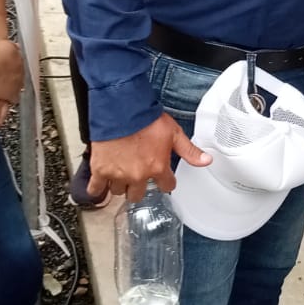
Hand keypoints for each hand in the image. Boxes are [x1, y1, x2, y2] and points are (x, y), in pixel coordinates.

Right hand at [88, 113, 212, 202]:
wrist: (122, 109)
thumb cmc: (146, 119)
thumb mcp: (174, 133)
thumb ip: (189, 150)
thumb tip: (207, 161)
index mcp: (157, 168)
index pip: (167, 186)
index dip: (165, 182)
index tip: (162, 178)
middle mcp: (138, 176)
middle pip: (138, 195)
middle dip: (139, 187)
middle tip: (137, 176)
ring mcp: (118, 175)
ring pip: (119, 191)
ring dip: (120, 185)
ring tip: (120, 174)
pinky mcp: (100, 170)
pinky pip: (97, 189)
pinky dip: (97, 189)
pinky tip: (100, 187)